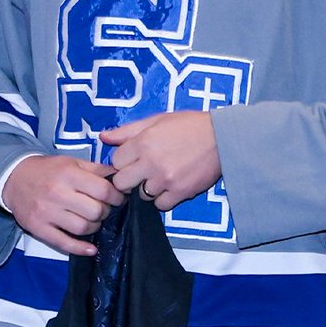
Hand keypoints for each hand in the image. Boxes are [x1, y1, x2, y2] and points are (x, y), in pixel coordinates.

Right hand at [1, 154, 124, 256]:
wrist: (14, 178)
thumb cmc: (48, 170)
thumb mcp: (72, 162)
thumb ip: (96, 169)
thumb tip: (120, 175)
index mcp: (69, 174)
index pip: (104, 191)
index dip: (116, 197)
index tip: (118, 199)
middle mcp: (58, 193)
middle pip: (95, 211)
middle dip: (105, 212)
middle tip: (103, 209)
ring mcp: (47, 213)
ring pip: (83, 228)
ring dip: (94, 227)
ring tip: (92, 220)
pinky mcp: (38, 228)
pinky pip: (63, 243)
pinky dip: (80, 248)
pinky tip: (91, 249)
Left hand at [100, 112, 220, 210]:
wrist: (222, 137)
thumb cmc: (189, 125)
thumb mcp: (156, 121)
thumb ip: (127, 131)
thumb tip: (103, 137)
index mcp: (143, 142)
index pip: (115, 161)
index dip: (123, 161)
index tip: (133, 160)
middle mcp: (151, 162)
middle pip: (122, 183)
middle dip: (129, 179)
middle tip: (141, 173)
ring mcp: (166, 179)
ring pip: (141, 196)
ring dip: (148, 189)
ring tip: (161, 177)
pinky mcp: (180, 192)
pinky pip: (160, 205)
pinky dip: (164, 198)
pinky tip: (171, 185)